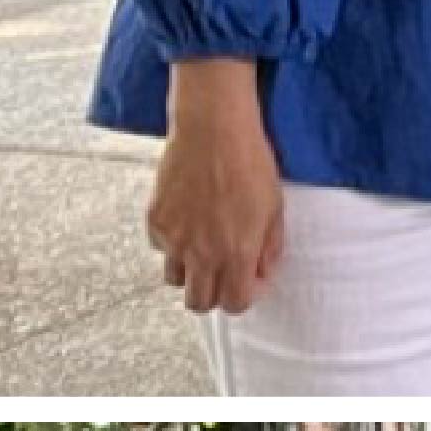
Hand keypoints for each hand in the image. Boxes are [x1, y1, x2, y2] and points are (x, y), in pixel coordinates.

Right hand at [149, 68, 289, 319]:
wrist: (213, 127)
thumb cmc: (250, 161)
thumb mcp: (275, 207)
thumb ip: (269, 248)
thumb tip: (261, 271)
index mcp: (236, 253)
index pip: (234, 304)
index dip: (244, 295)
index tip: (249, 276)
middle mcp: (202, 254)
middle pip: (199, 303)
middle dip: (213, 293)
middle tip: (223, 271)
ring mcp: (174, 239)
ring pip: (175, 279)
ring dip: (190, 271)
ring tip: (201, 246)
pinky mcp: (156, 220)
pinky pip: (161, 247)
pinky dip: (172, 242)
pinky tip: (187, 218)